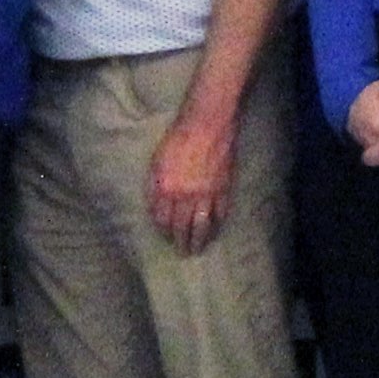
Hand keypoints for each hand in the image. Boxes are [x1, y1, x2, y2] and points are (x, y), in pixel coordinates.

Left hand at [147, 110, 237, 252]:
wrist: (206, 125)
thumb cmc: (177, 139)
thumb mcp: (156, 161)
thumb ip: (154, 185)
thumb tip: (154, 205)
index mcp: (165, 189)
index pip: (162, 219)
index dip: (163, 231)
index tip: (165, 237)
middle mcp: (185, 196)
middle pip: (182, 227)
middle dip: (181, 242)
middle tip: (182, 252)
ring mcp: (206, 194)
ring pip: (202, 225)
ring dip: (200, 240)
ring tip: (198, 249)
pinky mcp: (223, 189)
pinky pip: (221, 213)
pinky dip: (218, 224)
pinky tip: (215, 230)